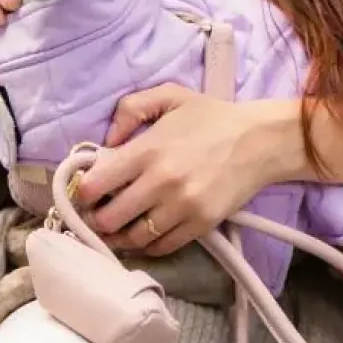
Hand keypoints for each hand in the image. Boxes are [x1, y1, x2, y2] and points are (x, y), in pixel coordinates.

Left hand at [76, 85, 342, 256]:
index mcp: (148, 149)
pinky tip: (141, 236)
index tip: (82, 193)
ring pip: (133, 237)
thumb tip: (106, 139)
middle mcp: (161, 181)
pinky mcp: (201, 225)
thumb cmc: (211, 117)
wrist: (260, 141)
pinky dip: (146, 246)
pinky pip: (162, 247)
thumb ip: (131, 109)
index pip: (96, 184)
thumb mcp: (169, 96)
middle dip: (95, 220)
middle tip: (93, 216)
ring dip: (118, 237)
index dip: (82, 193)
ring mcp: (181, 207)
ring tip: (112, 231)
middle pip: (110, 218)